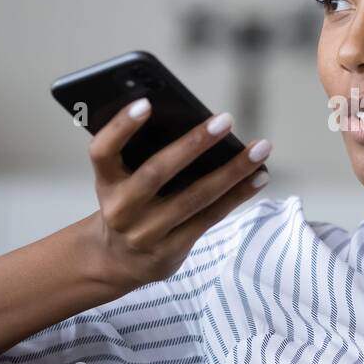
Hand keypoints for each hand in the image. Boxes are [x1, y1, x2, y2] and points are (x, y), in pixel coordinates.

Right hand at [84, 98, 270, 289]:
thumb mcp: (122, 180)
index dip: (120, 127)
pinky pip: (210, 218)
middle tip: (226, 119)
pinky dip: (237, 195)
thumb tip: (199, 124)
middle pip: (156, 173)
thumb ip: (143, 156)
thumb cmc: (130, 202)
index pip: (103, 151)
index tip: (145, 102)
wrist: (118, 260)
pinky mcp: (170, 251)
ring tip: (260, 148)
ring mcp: (145, 233)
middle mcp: (120, 209)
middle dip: (193, 144)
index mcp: (105, 182)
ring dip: (232, 171)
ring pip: (194, 198)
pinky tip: (259, 177)